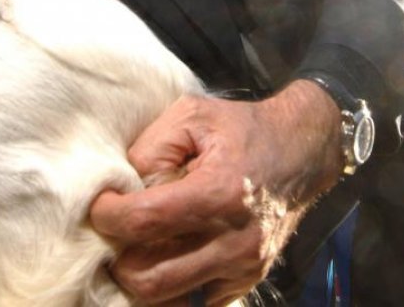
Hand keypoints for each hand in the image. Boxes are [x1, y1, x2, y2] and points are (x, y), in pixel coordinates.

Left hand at [90, 79, 343, 305]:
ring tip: (137, 245)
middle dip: (118, 256)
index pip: (142, 221)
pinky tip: (168, 255)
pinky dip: (172, 285)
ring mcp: (243, 266)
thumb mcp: (191, 116)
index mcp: (217, 192)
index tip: (101, 204)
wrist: (303, 149)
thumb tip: (123, 188)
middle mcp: (233, 239)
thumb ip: (150, 149)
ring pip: (167, 298)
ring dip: (141, 274)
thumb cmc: (242, 128)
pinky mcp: (248, 279)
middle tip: (116, 230)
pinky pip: (195, 300)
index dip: (107, 215)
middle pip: (147, 277)